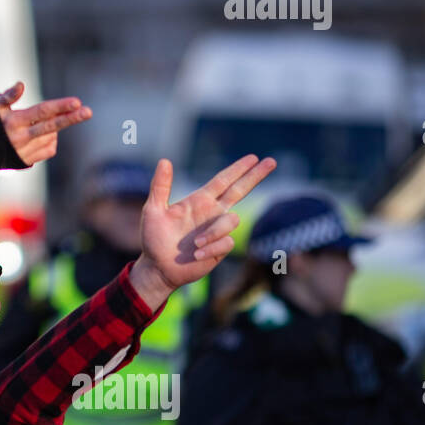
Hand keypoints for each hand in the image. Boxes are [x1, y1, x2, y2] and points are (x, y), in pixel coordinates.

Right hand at [0, 83, 92, 166]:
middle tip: (88, 111)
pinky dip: (51, 140)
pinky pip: (49, 149)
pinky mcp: (27, 161)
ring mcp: (25, 151)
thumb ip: (8, 96)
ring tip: (40, 123)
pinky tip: (41, 135)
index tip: (77, 102)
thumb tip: (21, 84)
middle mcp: (20, 138)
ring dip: (54, 128)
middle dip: (71, 119)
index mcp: (14, 122)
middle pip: (51, 127)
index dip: (59, 107)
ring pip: (51, 136)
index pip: (41, 112)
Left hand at [129, 154, 276, 309]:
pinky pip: (226, 242)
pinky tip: (197, 254)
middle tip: (272, 161)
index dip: (238, 169)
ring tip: (194, 244)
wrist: (157, 267)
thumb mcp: (153, 210)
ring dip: (214, 232)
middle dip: (256, 176)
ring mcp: (218, 231)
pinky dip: (212, 247)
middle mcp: (212, 213)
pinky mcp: (220, 248)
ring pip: (232, 221)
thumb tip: (164, 160)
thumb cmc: (153, 238)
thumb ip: (160, 186)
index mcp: (199, 201)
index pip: (223, 180)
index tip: (254, 157)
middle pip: (240, 190)